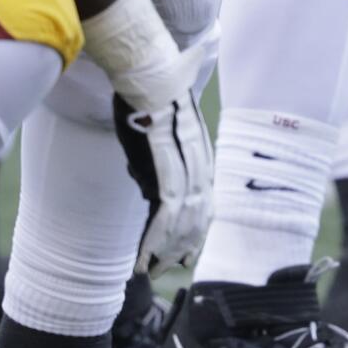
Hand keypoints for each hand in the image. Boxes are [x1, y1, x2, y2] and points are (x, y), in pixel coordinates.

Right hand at [109, 38, 217, 276]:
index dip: (195, 232)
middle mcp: (200, 168)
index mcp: (202, 158)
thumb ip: (164, 162)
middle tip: (165, 270)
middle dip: (180, 249)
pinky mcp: (167, 174)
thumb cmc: (154, 98)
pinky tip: (142, 260)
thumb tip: (154, 187)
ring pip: (181, 225)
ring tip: (151, 271)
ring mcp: (185, 172)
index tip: (185, 252)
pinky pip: (162, 217)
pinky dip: (152, 242)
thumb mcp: (165, 134)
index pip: (205, 204)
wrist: (153, 76)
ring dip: (164, 252)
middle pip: (196, 220)